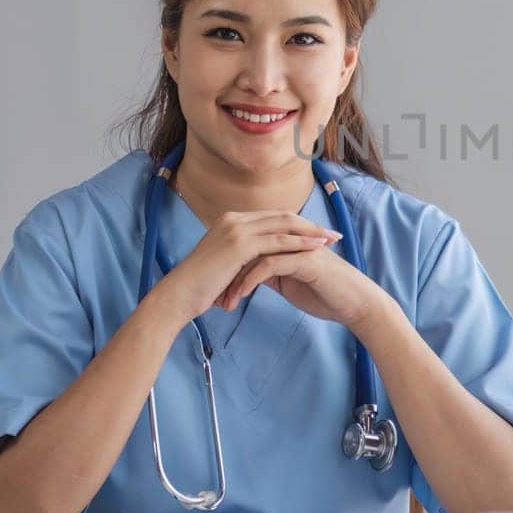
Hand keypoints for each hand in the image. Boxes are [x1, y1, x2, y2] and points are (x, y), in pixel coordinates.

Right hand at [152, 210, 340, 324]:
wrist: (178, 296)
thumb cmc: (200, 287)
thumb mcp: (226, 265)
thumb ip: (244, 258)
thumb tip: (262, 264)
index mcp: (231, 221)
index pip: (273, 218)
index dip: (298, 225)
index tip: (320, 234)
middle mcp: (234, 219)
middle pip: (282, 217)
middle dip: (311, 225)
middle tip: (334, 234)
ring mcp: (237, 229)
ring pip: (283, 226)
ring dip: (311, 233)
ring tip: (332, 241)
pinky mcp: (240, 244)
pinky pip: (277, 241)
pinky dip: (299, 244)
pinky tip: (316, 249)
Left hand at [219, 242, 397, 331]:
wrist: (357, 305)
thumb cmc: (327, 295)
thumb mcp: (290, 283)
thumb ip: (271, 273)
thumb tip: (248, 274)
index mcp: (287, 243)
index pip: (250, 246)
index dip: (230, 266)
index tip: (214, 289)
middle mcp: (291, 240)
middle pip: (248, 246)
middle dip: (227, 272)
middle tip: (211, 294)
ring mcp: (299, 247)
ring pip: (255, 254)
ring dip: (235, 279)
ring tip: (224, 301)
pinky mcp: (305, 260)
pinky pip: (269, 265)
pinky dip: (250, 280)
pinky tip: (240, 296)